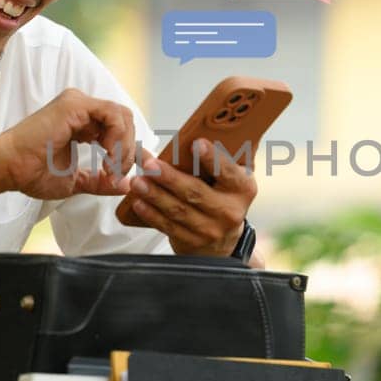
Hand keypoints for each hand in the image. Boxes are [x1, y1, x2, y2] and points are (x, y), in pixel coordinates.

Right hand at [0, 89, 136, 200]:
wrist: (10, 168)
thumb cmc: (32, 173)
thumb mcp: (76, 182)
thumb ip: (101, 182)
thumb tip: (126, 186)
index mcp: (82, 124)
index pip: (119, 130)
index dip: (131, 152)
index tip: (132, 174)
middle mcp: (82, 110)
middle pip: (125, 122)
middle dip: (128, 151)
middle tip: (117, 174)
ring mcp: (78, 104)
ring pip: (122, 117)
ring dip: (123, 146)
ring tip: (111, 167)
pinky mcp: (75, 104)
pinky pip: (112, 114)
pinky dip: (116, 136)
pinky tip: (106, 155)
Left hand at [126, 138, 256, 256]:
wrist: (224, 241)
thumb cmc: (222, 197)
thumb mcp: (228, 179)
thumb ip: (213, 160)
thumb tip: (185, 137)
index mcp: (243, 188)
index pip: (227, 171)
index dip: (212, 158)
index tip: (196, 144)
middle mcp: (230, 211)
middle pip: (196, 192)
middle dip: (169, 178)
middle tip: (149, 164)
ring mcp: (212, 230)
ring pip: (178, 210)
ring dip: (154, 195)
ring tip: (137, 181)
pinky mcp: (193, 243)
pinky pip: (168, 226)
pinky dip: (151, 214)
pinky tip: (138, 202)